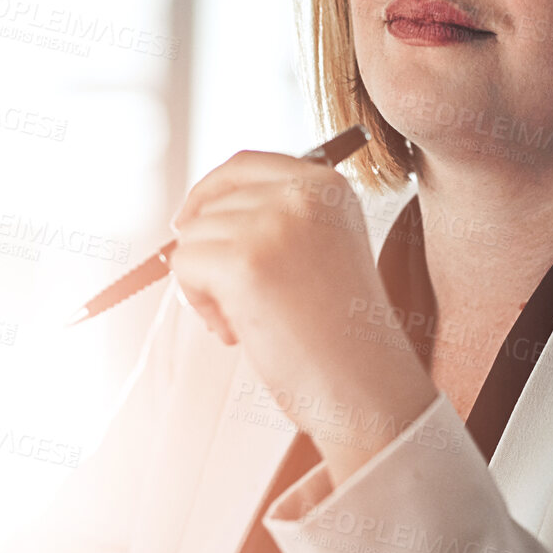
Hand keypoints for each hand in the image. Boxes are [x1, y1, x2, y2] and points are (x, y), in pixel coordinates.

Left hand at [167, 150, 438, 484]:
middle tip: (239, 302)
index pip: (244, 164)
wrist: (368, 388)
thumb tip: (197, 214)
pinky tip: (237, 331)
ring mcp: (275, 224)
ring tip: (249, 322)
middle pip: (212, 202)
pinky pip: (184, 266)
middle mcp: (305, 193)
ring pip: (193, 237)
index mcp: (329, 186)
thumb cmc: (342, 335)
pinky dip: (199, 303)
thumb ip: (279, 221)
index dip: (209, 193)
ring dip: (206, 284)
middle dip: (209, 250)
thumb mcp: (325, 251)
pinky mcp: (245, 261)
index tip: (190, 224)